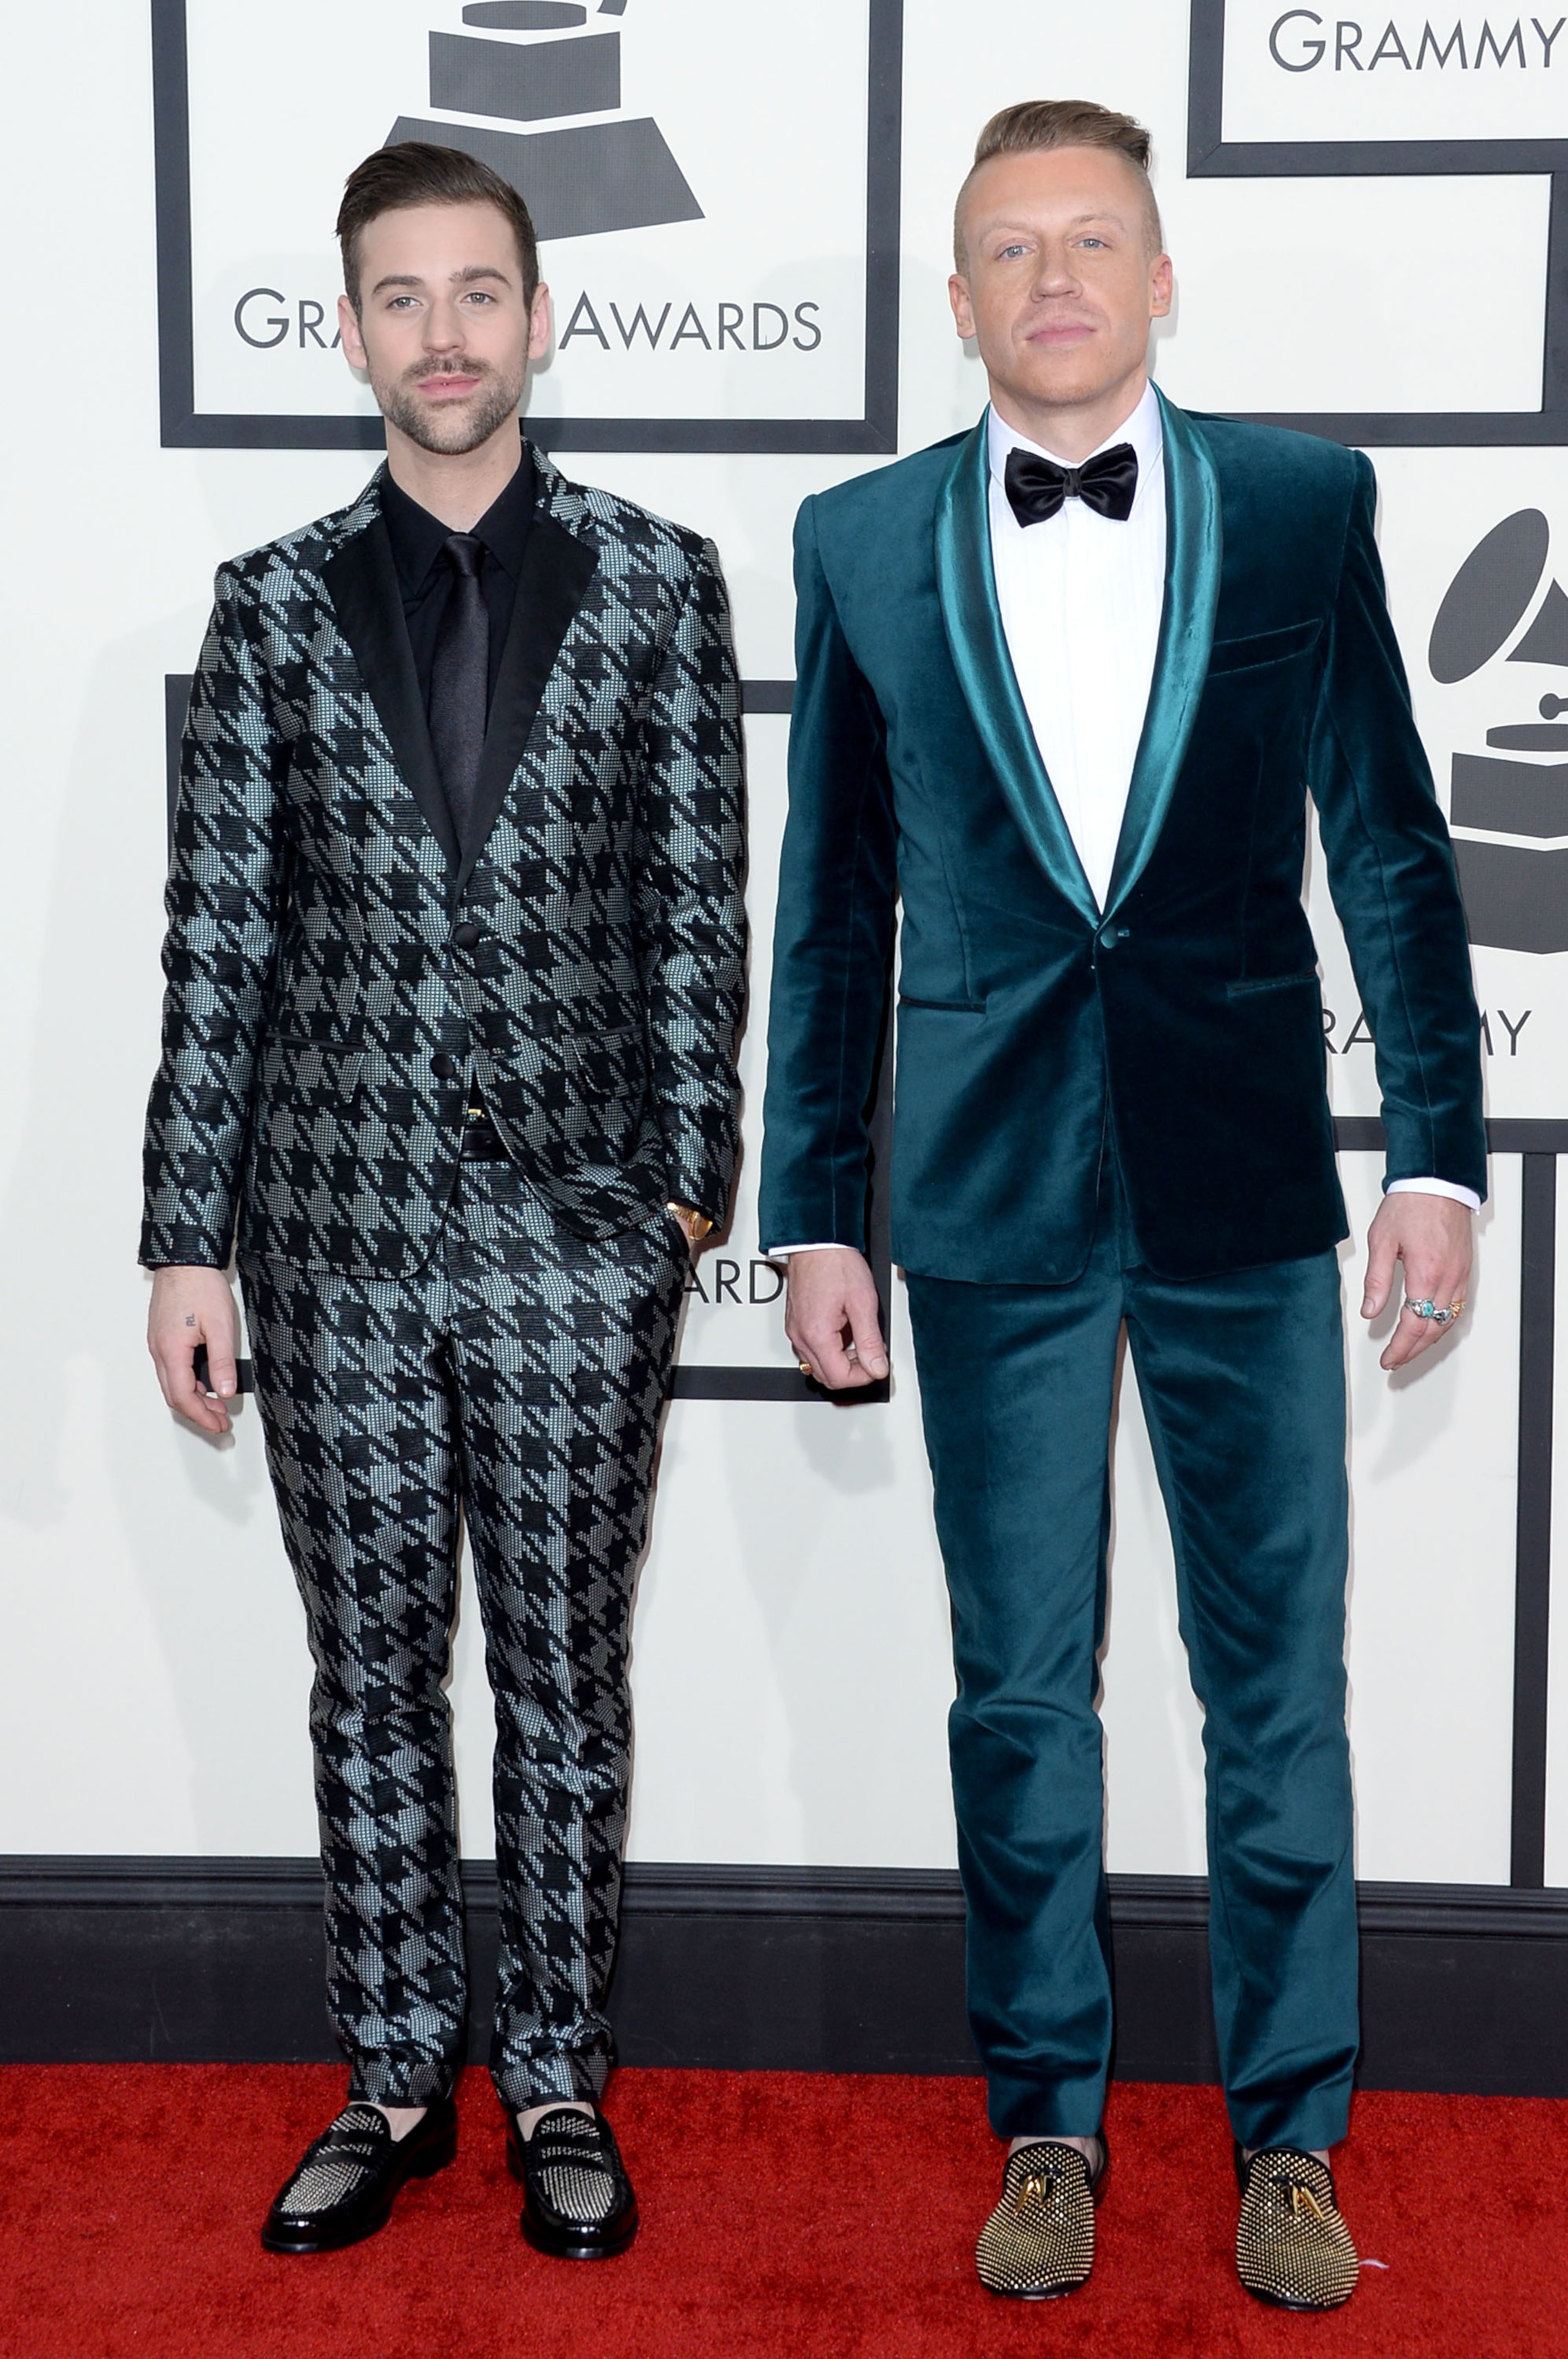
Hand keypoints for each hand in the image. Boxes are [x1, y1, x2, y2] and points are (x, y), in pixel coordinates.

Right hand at [148, 1265, 239, 1434]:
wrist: (184, 1259)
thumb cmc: (200, 1285)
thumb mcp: (220, 1325)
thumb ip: (222, 1361)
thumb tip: (224, 1391)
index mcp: (171, 1350)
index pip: (183, 1396)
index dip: (202, 1415)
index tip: (219, 1424)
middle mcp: (159, 1349)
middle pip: (174, 1394)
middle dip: (197, 1412)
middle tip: (220, 1420)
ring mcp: (158, 1343)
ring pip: (172, 1382)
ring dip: (193, 1397)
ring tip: (217, 1403)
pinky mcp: (163, 1336)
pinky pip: (172, 1368)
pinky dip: (188, 1381)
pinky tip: (206, 1380)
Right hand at [784, 1247, 888, 1389]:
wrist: (817, 1243)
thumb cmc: (836, 1264)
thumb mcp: (863, 1302)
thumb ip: (870, 1340)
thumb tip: (877, 1367)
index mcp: (816, 1334)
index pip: (839, 1378)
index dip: (863, 1376)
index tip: (877, 1364)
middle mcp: (800, 1336)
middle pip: (826, 1377)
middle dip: (852, 1371)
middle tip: (870, 1353)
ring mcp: (795, 1331)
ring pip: (817, 1366)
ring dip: (840, 1361)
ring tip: (859, 1340)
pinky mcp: (795, 1324)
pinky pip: (811, 1349)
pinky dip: (830, 1349)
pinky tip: (844, 1332)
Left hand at [1361, 1194, 1472, 1371]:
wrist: (1437, 1183)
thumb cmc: (1410, 1206)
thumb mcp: (1381, 1241)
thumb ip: (1377, 1280)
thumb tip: (1370, 1311)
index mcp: (1426, 1273)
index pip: (1413, 1325)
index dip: (1400, 1347)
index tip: (1387, 1359)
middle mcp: (1448, 1278)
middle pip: (1433, 1330)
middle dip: (1412, 1351)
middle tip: (1395, 1362)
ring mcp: (1460, 1275)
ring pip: (1448, 1322)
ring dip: (1429, 1341)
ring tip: (1409, 1351)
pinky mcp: (1464, 1270)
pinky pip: (1457, 1307)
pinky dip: (1443, 1324)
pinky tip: (1431, 1328)